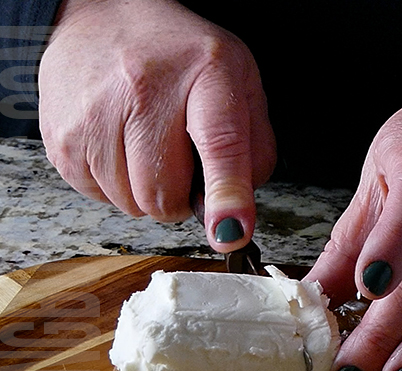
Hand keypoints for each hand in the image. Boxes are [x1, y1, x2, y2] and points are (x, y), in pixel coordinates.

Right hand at [38, 0, 275, 251]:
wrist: (106, 15)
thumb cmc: (183, 57)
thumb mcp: (240, 84)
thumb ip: (255, 148)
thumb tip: (237, 211)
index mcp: (206, 73)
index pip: (220, 142)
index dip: (227, 195)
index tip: (231, 232)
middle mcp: (145, 88)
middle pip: (165, 193)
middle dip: (181, 198)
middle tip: (182, 164)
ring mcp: (95, 111)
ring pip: (130, 203)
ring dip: (146, 192)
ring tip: (148, 146)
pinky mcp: (62, 135)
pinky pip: (98, 197)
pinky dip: (116, 186)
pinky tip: (121, 146)